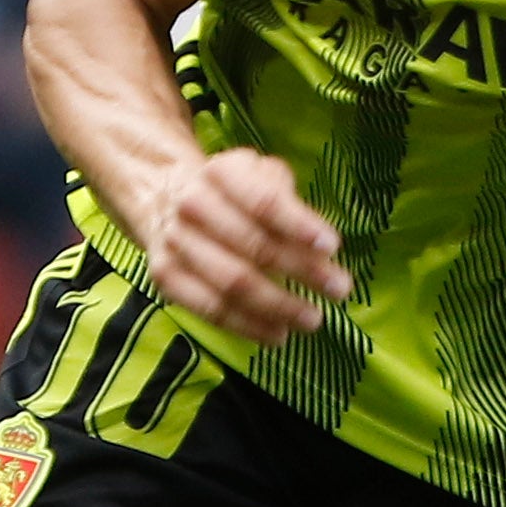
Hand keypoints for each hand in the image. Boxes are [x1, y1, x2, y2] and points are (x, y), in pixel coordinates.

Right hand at [132, 149, 350, 342]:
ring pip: (232, 283)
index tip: (332, 246)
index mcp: (222, 172)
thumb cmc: (234, 191)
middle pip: (254, 246)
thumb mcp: (262, 175)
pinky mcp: (166, 276)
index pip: (265, 202)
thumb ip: (291, 201)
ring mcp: (176, 242)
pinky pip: (211, 310)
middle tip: (339, 290)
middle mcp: (193, 204)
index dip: (299, 225)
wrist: (166, 197)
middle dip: (302, 271)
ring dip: (278, 306)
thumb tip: (321, 245)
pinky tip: (278, 334)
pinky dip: (248, 326)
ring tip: (313, 319)